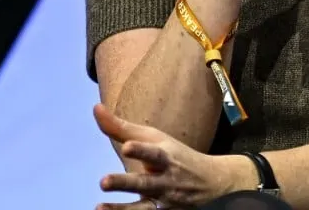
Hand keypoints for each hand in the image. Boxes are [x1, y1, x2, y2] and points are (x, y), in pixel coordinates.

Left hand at [93, 103, 239, 209]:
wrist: (212, 181)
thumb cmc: (174, 154)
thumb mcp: (154, 138)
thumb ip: (122, 128)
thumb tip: (96, 108)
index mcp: (165, 156)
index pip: (153, 153)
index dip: (141, 150)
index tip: (127, 147)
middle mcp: (166, 179)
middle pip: (144, 183)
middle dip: (125, 183)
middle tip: (103, 182)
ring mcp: (165, 200)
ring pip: (143, 207)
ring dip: (121, 209)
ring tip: (99, 207)